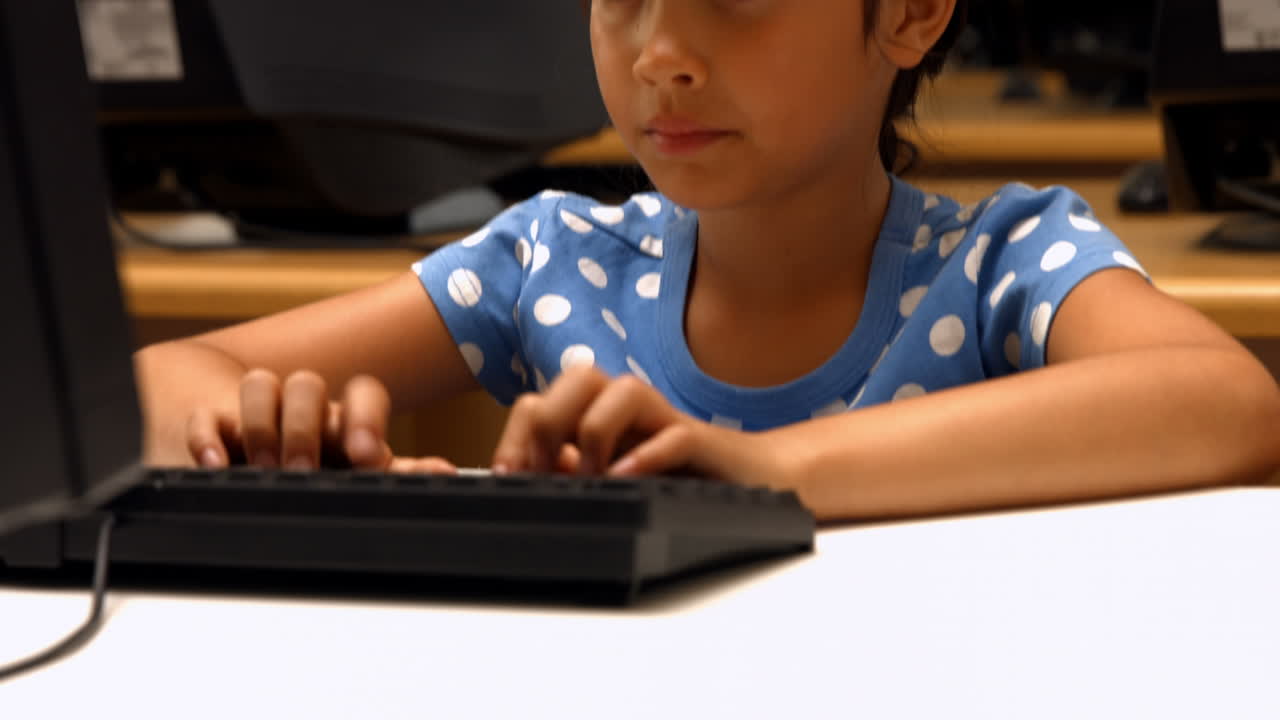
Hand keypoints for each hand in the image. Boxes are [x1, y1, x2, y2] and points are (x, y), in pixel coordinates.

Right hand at [184, 369, 454, 472]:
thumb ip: (396, 475)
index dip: (365, 418)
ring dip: (262, 425)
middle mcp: (303, 411)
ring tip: (264, 467)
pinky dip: (208, 439)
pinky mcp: (213, 428)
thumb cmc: (315, 470)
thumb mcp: (354, 477)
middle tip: (303, 469)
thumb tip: (447, 474)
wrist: (243, 460)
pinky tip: (215, 465)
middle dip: (305, 426)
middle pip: (308, 383)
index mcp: (344, 423)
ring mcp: (257, 416)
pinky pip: (208, 417)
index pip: (364, 393)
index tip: (365, 456)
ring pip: (261, 384)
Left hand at [491, 366, 793, 489]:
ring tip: (593, 478)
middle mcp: (629, 410)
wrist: (755, 483)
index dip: (516, 435)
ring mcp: (666, 421)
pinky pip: (673, 435)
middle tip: (546, 473)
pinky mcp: (703, 444)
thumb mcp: (610, 484)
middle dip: (549, 423)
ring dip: (594, 432)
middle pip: (578, 377)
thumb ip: (573, 476)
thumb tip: (524, 483)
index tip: (509, 479)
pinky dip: (644, 457)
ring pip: (620, 390)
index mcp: (600, 416)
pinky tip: (627, 481)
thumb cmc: (678, 482)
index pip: (542, 401)